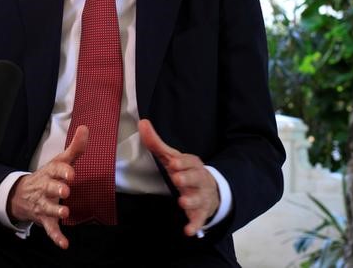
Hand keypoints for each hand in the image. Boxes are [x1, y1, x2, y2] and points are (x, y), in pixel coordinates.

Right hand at [7, 125, 87, 248]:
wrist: (21, 195)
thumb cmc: (47, 176)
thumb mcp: (59, 161)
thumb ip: (75, 148)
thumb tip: (86, 129)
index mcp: (50, 173)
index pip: (55, 169)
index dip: (63, 171)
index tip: (71, 173)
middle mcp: (45, 188)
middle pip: (49, 188)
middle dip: (56, 188)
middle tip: (65, 190)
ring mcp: (43, 205)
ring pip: (48, 208)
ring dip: (56, 211)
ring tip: (65, 214)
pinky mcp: (45, 220)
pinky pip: (50, 229)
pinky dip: (56, 237)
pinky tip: (64, 244)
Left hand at [139, 119, 219, 236]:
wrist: (210, 190)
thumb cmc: (186, 171)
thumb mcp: (173, 157)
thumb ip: (156, 142)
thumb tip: (142, 122)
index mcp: (193, 165)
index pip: (190, 161)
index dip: (183, 163)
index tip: (174, 163)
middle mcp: (200, 179)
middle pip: (196, 178)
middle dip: (188, 179)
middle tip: (177, 179)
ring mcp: (201, 196)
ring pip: (199, 199)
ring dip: (191, 201)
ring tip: (181, 202)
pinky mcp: (201, 212)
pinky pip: (199, 219)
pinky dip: (195, 224)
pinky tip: (188, 231)